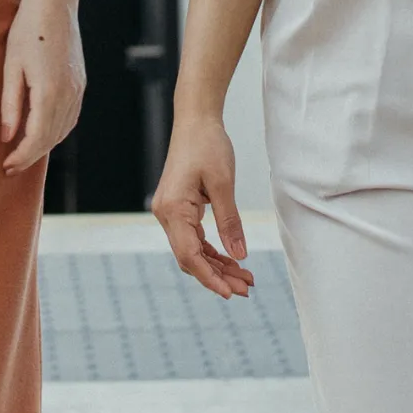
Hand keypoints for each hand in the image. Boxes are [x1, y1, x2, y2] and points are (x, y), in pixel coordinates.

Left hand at [0, 0, 85, 174]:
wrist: (54, 5)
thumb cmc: (27, 31)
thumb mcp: (11, 67)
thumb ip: (10, 104)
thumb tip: (6, 136)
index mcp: (49, 91)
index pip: (36, 138)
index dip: (21, 156)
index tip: (6, 166)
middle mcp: (68, 94)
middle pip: (51, 138)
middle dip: (30, 156)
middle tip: (10, 166)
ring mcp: (77, 89)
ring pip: (63, 130)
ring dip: (44, 145)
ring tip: (24, 153)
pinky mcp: (80, 83)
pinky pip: (71, 117)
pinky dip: (57, 131)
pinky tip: (44, 133)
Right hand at [151, 111, 253, 299]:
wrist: (195, 120)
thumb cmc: (208, 145)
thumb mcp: (223, 184)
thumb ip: (230, 222)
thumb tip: (239, 256)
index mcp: (173, 209)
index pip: (189, 255)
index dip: (210, 277)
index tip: (231, 292)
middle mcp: (166, 214)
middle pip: (190, 257)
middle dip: (217, 275)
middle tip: (246, 288)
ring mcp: (170, 212)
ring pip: (192, 250)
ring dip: (216, 265)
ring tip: (244, 277)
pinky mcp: (178, 208)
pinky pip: (193, 237)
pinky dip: (211, 250)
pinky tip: (231, 259)